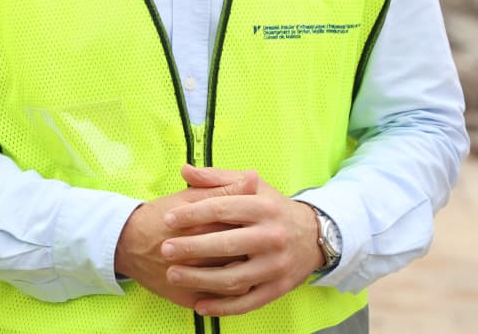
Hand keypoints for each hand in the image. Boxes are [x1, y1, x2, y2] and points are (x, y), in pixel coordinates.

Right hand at [114, 169, 258, 308]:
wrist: (129, 243)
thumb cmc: (163, 215)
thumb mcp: (190, 196)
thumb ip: (222, 188)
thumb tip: (254, 178)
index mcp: (200, 224)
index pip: (239, 225)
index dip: (254, 221)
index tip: (258, 219)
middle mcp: (196, 254)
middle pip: (239, 254)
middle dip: (252, 248)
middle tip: (257, 241)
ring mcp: (192, 279)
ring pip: (235, 281)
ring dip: (246, 271)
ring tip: (246, 259)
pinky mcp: (189, 298)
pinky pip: (221, 300)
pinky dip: (232, 291)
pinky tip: (235, 278)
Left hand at [158, 164, 325, 316]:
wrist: (313, 237)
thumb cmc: (273, 208)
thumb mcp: (253, 187)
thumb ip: (218, 179)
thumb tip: (185, 170)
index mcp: (264, 208)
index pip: (223, 209)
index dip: (193, 214)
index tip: (168, 219)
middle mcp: (273, 237)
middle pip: (226, 245)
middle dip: (192, 247)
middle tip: (165, 249)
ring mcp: (276, 266)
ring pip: (234, 278)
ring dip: (200, 280)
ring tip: (173, 275)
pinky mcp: (278, 289)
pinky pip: (247, 302)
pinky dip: (222, 307)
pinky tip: (198, 304)